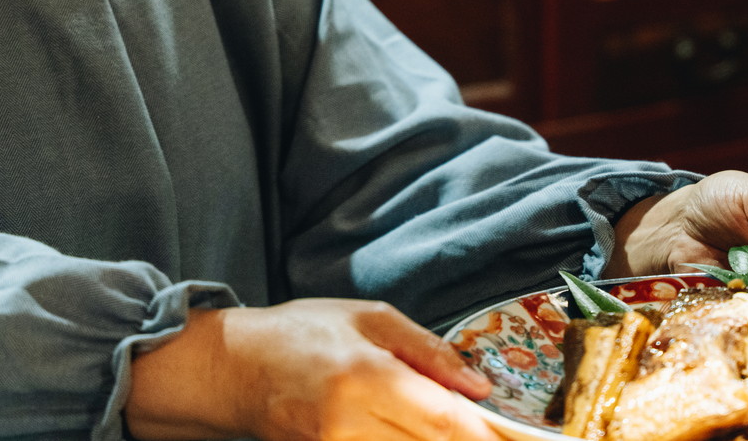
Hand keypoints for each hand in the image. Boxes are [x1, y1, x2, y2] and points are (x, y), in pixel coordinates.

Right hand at [125, 298, 501, 440]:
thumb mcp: (371, 318)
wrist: (235, 368)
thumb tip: (479, 387)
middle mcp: (349, 423)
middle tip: (501, 436)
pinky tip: (415, 435)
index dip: (483, 433)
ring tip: (460, 432)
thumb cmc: (304, 332)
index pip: (442, 418)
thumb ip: (429, 352)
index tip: (511, 435)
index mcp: (365, 376)